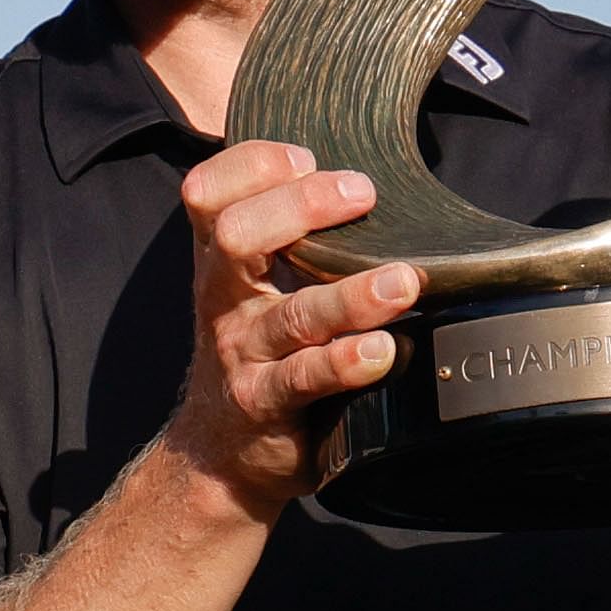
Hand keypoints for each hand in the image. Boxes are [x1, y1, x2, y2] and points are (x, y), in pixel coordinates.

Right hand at [159, 142, 419, 517]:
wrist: (220, 452)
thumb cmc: (257, 352)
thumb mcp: (253, 287)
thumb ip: (287, 235)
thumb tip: (366, 176)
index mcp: (220, 261)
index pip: (208, 191)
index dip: (253, 164)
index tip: (307, 157)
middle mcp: (223, 300)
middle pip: (236, 235)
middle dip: (300, 206)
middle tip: (361, 194)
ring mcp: (243, 354)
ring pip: (291, 316)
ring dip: (350, 297)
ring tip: (402, 283)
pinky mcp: (267, 405)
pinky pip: (305, 380)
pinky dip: (346, 364)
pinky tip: (382, 351)